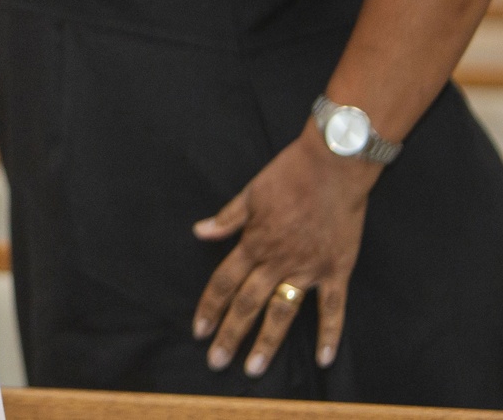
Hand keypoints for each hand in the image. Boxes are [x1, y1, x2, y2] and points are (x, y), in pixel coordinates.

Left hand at [191, 125, 377, 375]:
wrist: (333, 167)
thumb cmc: (289, 174)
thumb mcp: (251, 193)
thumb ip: (227, 218)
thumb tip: (199, 232)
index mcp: (253, 243)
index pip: (223, 282)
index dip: (209, 308)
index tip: (199, 331)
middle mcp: (277, 261)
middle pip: (247, 304)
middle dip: (230, 335)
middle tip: (216, 362)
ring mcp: (308, 269)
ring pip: (283, 312)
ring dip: (267, 342)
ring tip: (253, 368)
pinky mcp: (336, 270)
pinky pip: (333, 308)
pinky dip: (329, 334)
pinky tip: (323, 358)